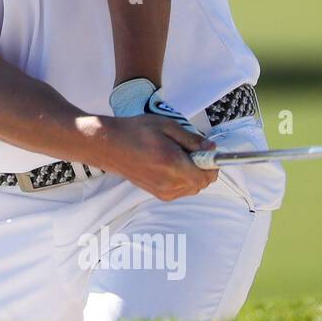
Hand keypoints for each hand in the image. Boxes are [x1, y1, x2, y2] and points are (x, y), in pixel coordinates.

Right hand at [98, 114, 218, 201]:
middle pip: (201, 184)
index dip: (211, 164)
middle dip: (202, 168)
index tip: (206, 152)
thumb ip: (192, 140)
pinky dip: (182, 179)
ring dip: (192, 174)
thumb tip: (211, 149)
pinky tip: (170, 165)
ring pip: (192, 188)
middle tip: (190, 151)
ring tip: (177, 156)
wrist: (110, 145)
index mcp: (173, 165)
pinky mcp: (157, 194)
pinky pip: (181, 190)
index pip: (206, 177)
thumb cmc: (135, 132)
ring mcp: (162, 191)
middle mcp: (169, 183)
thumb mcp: (167, 126)